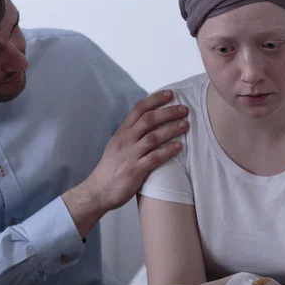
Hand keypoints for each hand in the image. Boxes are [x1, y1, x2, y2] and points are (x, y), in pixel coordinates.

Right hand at [85, 90, 188, 211]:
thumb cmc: (110, 169)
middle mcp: (125, 140)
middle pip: (149, 119)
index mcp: (121, 133)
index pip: (138, 109)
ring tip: (185, 125)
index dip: (155, 99)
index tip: (170, 94)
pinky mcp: (135, 170)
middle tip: (184, 109)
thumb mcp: (116, 146)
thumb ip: (131, 135)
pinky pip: (154, 157)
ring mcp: (130, 155)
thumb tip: (148, 125)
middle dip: (168, 112)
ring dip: (172, 129)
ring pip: (153, 137)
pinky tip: (179, 147)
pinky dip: (168, 151)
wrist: (98, 190)